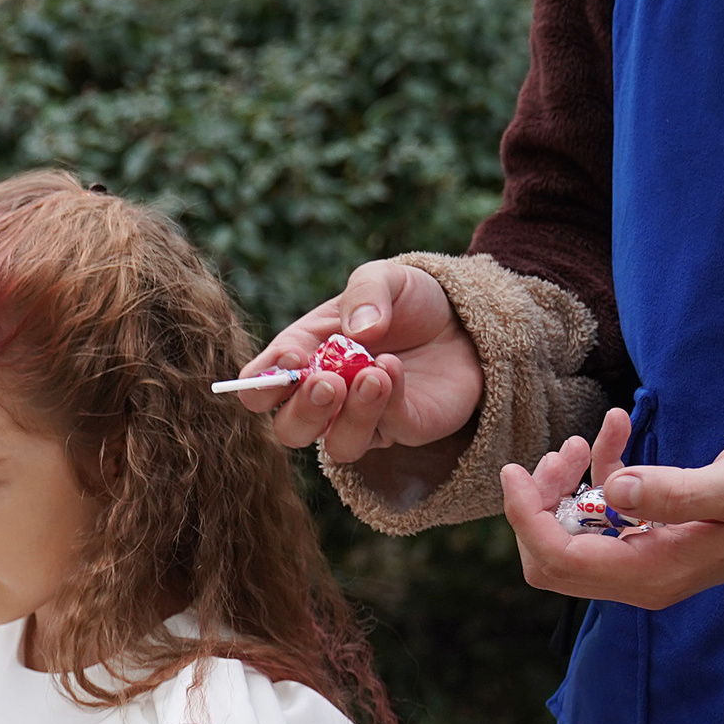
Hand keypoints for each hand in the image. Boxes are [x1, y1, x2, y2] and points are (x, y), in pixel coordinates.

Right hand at [241, 260, 483, 463]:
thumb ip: (365, 293)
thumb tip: (359, 331)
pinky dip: (389, 402)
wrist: (463, 319)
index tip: (291, 360)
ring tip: (372, 375)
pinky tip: (393, 368)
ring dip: (350, 416)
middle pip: (290, 430)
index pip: (260, 388)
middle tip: (328, 382)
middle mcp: (325, 398)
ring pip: (337, 445)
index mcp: (301, 359)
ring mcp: (362, 419)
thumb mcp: (383, 277)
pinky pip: (388, 431)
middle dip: (304, 410)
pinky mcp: (403, 429)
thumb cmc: (409, 300)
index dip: (264, 383)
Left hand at [501, 408, 723, 608]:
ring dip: (565, 486)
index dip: (524, 518)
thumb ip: (675, 491)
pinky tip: (618, 425)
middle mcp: (641, 578)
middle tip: (563, 451)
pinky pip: (604, 511)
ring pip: (571, 533)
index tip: (513, 470)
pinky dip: (601, 470)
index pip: (558, 559)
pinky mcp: (652, 538)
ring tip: (583, 440)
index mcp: (653, 574)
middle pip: (551, 556)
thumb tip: (614, 489)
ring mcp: (645, 561)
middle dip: (540, 503)